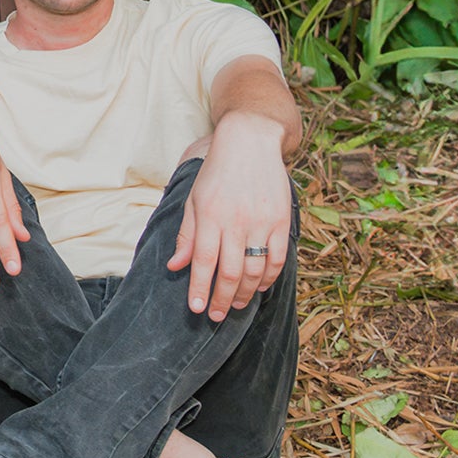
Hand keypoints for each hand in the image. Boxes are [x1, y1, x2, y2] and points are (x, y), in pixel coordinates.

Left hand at [167, 115, 291, 320]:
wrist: (250, 142)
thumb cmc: (216, 173)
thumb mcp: (193, 200)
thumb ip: (187, 235)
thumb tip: (175, 267)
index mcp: (210, 216)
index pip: (203, 262)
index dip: (199, 289)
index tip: (196, 309)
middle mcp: (236, 222)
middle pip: (230, 272)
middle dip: (221, 299)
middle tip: (215, 315)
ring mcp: (261, 222)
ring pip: (255, 270)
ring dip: (245, 293)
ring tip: (235, 305)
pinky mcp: (281, 221)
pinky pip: (278, 259)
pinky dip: (270, 278)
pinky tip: (260, 288)